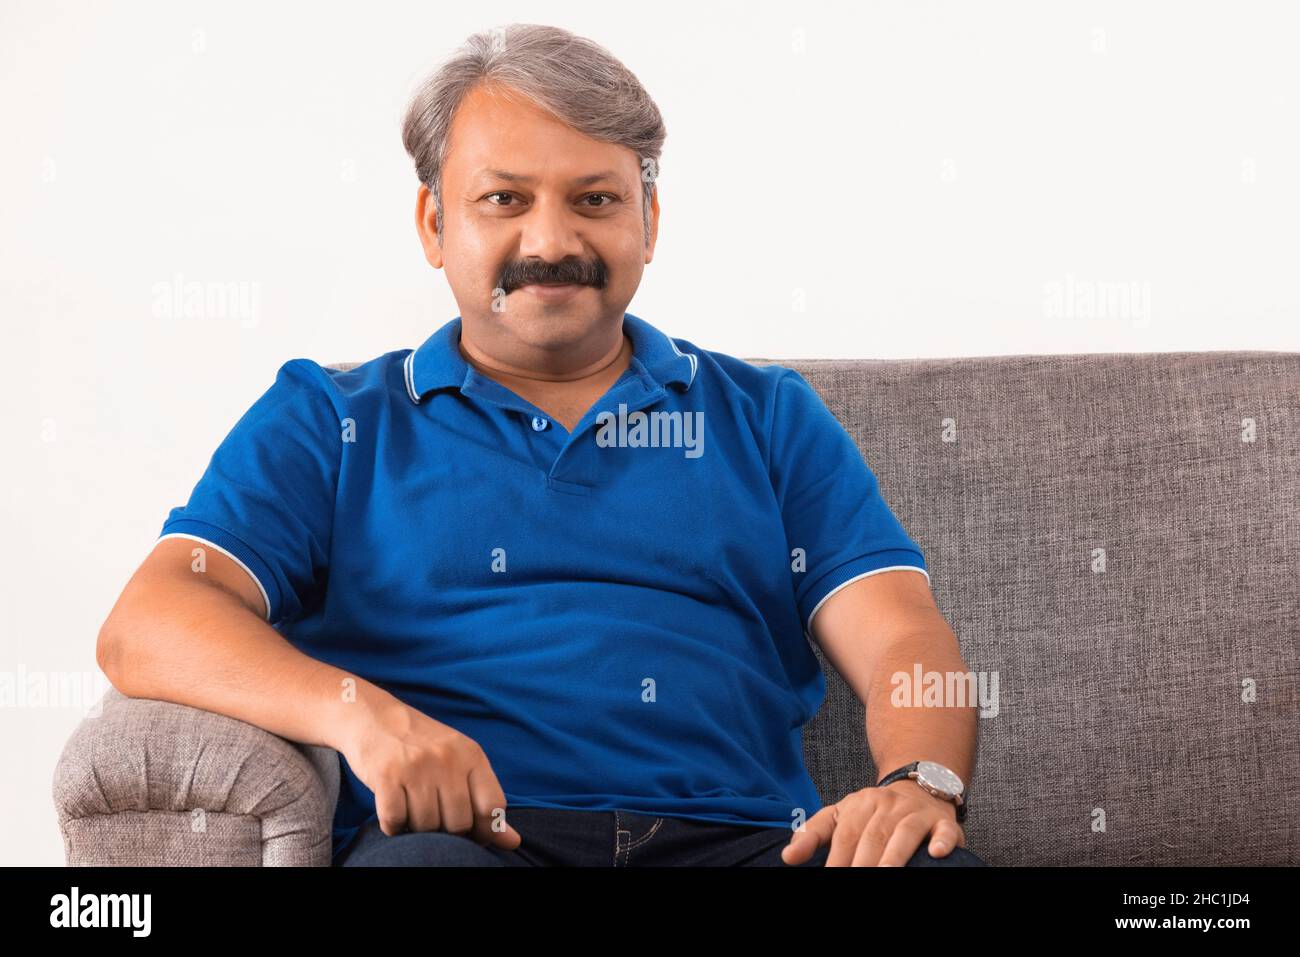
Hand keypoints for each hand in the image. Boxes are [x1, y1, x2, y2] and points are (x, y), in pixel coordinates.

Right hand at [339, 693, 522, 850]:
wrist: (374, 717)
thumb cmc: (422, 746)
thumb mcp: (460, 763)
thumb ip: (485, 802)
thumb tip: (513, 842)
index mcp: (471, 755)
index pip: (492, 806)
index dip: (484, 830)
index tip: (470, 831)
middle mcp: (447, 759)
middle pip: (459, 823)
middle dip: (447, 831)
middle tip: (434, 816)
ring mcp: (417, 766)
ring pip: (426, 826)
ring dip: (417, 828)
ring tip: (412, 809)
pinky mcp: (386, 775)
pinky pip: (395, 822)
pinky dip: (393, 826)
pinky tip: (394, 809)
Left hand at [780, 779, 965, 865]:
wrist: (920, 786)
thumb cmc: (874, 812)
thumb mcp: (840, 815)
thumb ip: (812, 834)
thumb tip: (787, 858)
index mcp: (859, 805)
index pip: (845, 835)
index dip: (836, 860)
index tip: (830, 879)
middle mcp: (887, 806)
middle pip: (872, 838)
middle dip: (862, 866)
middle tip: (855, 885)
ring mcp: (915, 813)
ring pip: (904, 835)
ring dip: (894, 858)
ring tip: (884, 877)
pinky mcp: (942, 822)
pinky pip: (944, 830)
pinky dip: (942, 841)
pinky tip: (936, 854)